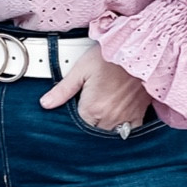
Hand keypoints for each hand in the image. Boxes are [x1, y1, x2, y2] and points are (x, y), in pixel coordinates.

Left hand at [38, 46, 152, 131]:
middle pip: (93, 134)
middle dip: (88, 127)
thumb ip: (63, 89)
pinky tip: (117, 126)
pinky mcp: (138, 114)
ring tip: (99, 122)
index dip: (73, 125)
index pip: (78, 128)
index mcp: (92, 108)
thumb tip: (46, 103)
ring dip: (103, 132)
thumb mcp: (82, 69)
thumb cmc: (111, 57)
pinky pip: (130, 133)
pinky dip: (123, 132)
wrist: (140, 51)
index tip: (73, 117)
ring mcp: (125, 118)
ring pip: (110, 136)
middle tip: (86, 117)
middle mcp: (109, 117)